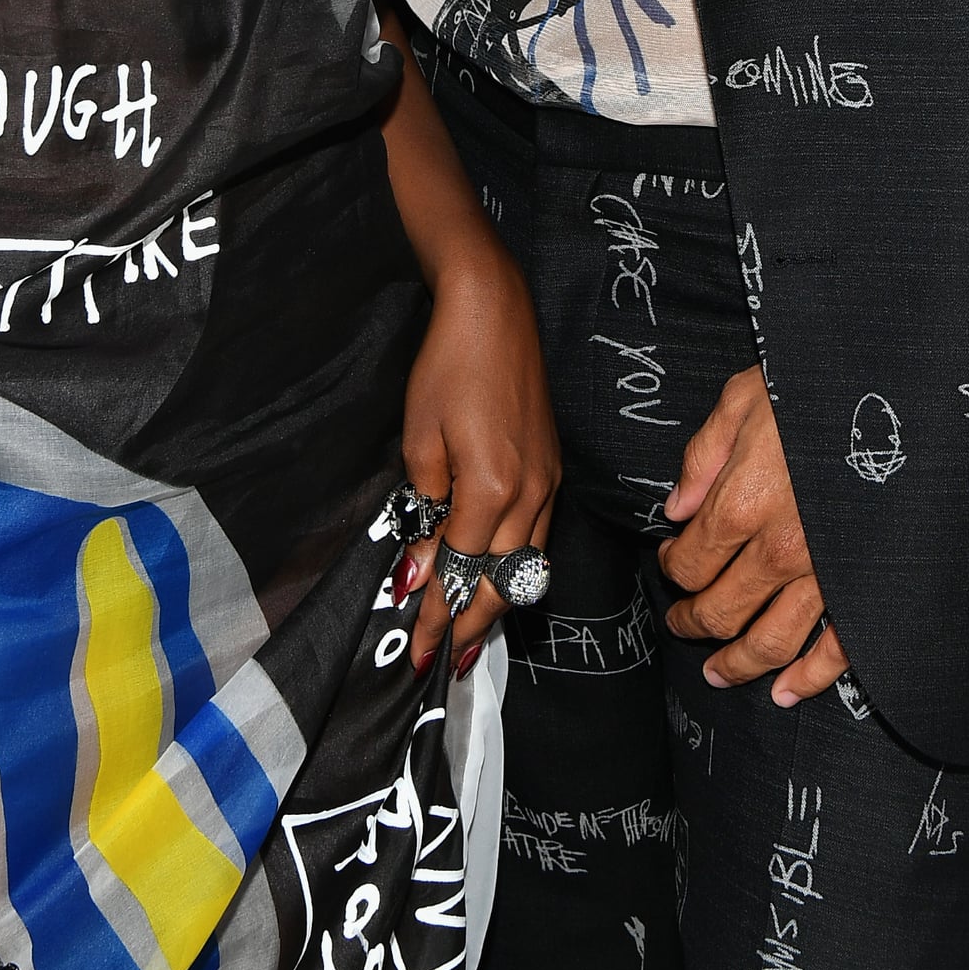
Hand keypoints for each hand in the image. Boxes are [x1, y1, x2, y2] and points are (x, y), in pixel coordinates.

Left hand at [396, 236, 560, 676]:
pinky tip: (498, 579)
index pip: (460, 572)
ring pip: (527, 565)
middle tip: (438, 658)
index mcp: (492, 489)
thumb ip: (425, 505)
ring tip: (468, 636)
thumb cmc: (447, 366)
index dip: (434, 614)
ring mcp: (550, 481)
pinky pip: (538, 536)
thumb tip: (423, 562)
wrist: (494, 311)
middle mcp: (531, 494)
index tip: (413, 648)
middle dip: (469, 625)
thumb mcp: (419, 437)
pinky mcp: (555, 467)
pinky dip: (515, 568)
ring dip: (497, 604)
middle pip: (503, 582)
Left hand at [659, 364, 849, 707]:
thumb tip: (676, 507)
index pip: (689, 562)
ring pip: (770, 643)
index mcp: (741, 503)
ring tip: (719, 674)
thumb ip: (703, 456)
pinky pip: (836, 651)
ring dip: (739, 665)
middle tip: (681, 622)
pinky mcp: (863, 589)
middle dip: (692, 622)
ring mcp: (824, 576)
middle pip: (720, 611)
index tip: (672, 556)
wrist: (899, 394)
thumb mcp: (744, 398)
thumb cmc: (816, 389)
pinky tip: (787, 694)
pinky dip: (809, 680)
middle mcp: (779, 551)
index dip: (672, 565)